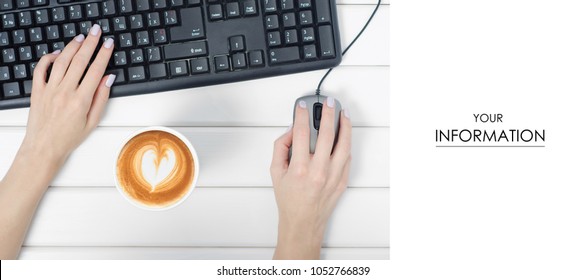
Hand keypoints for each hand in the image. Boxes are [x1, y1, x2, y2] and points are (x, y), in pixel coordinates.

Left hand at [21, 24, 114, 165]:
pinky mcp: (37, 90)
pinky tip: (58, 53)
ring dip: (72, 47)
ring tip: (80, 38)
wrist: (44, 147)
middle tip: (96, 32)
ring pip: (62, 61)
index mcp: (81, 100)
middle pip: (80, 60)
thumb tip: (108, 79)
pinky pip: (41, 69)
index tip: (109, 44)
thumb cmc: (68, 137)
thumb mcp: (92, 121)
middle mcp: (65, 92)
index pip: (96, 70)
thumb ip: (101, 98)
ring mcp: (49, 89)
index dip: (104, 54)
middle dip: (90, 43)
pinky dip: (49, 58)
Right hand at [271, 97, 351, 259]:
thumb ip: (280, 148)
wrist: (303, 223)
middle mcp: (318, 171)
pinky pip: (347, 157)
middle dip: (327, 114)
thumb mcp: (275, 172)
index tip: (302, 106)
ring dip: (345, 126)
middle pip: (326, 134)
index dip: (300, 115)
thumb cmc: (289, 200)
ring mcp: (333, 176)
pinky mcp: (342, 181)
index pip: (300, 133)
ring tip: (343, 114)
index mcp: (299, 168)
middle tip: (328, 102)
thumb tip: (290, 130)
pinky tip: (344, 135)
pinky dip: (346, 144)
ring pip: (344, 144)